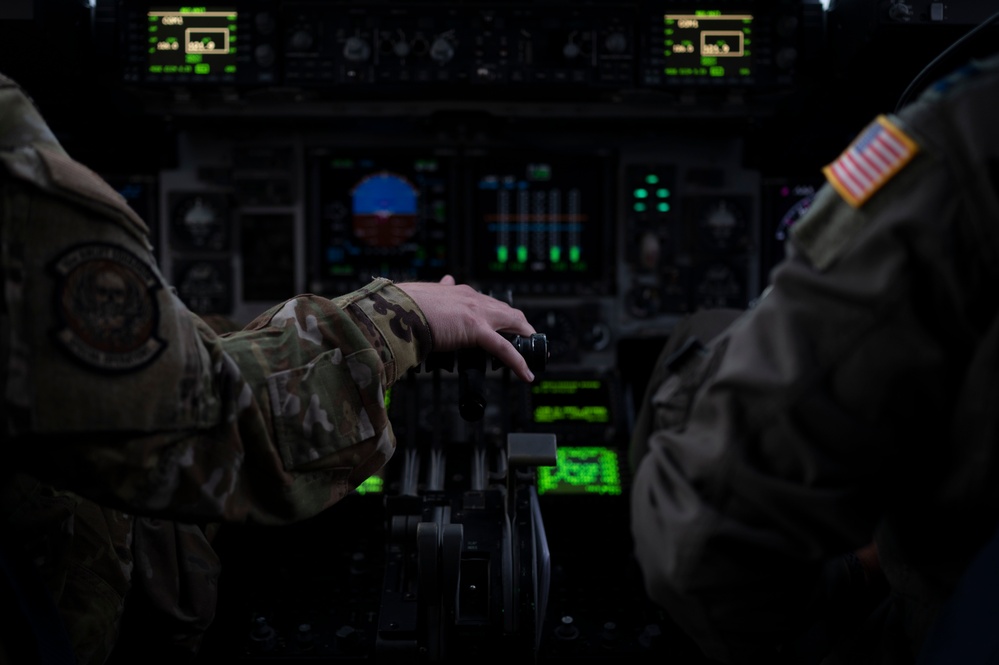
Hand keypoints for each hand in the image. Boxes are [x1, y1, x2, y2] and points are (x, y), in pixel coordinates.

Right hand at [395, 275, 536, 382]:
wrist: (396, 308)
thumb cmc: (402, 305)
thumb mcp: (421, 296)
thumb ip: (434, 294)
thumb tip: (436, 286)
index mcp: (458, 291)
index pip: (486, 302)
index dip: (498, 314)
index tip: (502, 322)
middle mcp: (471, 298)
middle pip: (508, 311)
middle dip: (520, 325)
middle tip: (526, 339)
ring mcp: (476, 312)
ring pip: (513, 324)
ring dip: (524, 339)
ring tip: (531, 356)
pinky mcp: (477, 329)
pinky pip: (505, 348)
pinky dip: (518, 362)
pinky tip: (526, 374)